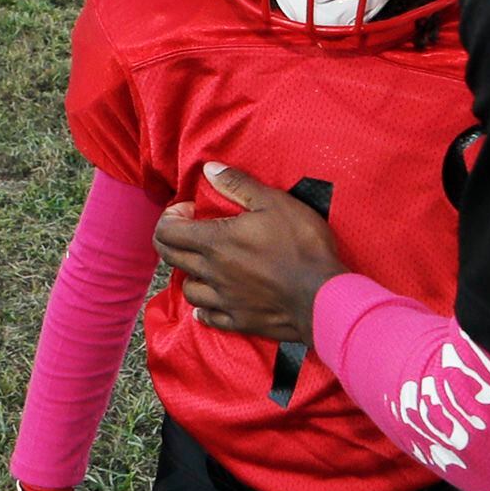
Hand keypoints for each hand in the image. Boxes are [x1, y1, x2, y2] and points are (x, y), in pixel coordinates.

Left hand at [152, 163, 346, 343]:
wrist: (322, 295)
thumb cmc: (302, 244)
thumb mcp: (274, 203)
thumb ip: (238, 185)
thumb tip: (209, 169)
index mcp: (216, 241)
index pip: (167, 231)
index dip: (170, 217)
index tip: (190, 210)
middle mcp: (212, 272)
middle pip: (171, 257)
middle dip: (172, 239)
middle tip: (191, 230)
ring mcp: (224, 299)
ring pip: (187, 289)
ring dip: (189, 274)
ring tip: (205, 264)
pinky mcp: (238, 321)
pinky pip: (209, 317)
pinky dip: (204, 309)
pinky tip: (210, 302)